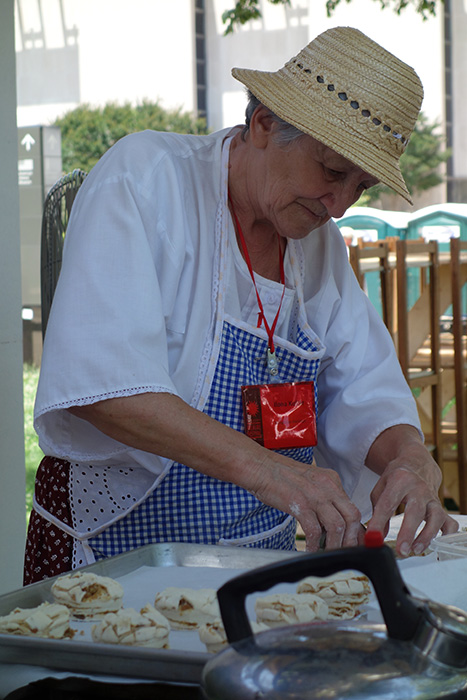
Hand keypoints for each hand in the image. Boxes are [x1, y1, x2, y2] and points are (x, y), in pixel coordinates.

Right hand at [249, 455, 364, 551]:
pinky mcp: (299, 503)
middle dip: (351, 539)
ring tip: (329, 554)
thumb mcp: (310, 483)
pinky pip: (314, 530)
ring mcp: (314, 494)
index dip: (355, 529)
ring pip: (337, 525)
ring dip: (335, 545)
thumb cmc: (280, 477)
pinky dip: (315, 544)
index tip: (353, 543)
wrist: (259, 466)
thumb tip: (331, 524)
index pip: (352, 507)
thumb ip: (323, 499)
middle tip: (346, 552)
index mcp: (331, 480)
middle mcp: (327, 486)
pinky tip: (310, 550)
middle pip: (352, 516)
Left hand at [365, 427, 457, 555]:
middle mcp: (418, 488)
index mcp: (399, 480)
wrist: (416, 464)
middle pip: (415, 511)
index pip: (388, 503)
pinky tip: (437, 544)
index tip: (373, 538)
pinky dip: (446, 534)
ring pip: (435, 517)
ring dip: (426, 536)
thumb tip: (378, 536)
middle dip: (408, 532)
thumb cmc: (396, 478)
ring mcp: (432, 497)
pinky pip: (449, 522)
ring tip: (415, 550)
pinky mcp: (441, 506)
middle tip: (401, 550)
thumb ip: (378, 512)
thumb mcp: (381, 488)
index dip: (379, 522)